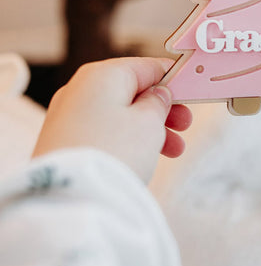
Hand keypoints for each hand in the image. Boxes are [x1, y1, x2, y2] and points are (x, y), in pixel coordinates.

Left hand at [33, 57, 191, 182]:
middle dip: (163, 109)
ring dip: (150, 128)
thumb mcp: (149, 121)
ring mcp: (68, 116)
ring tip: (174, 149)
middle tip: (185, 124)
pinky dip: (127, 140)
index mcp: (102, 74)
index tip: (191, 93)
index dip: (172, 80)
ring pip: (120, 114)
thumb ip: (158, 102)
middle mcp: (80, 89)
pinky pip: (105, 131)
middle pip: (132, 91)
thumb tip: (157, 95)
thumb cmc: (113, 151)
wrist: (69, 199)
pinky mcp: (64, 141)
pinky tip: (146, 157)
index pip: (146, 66)